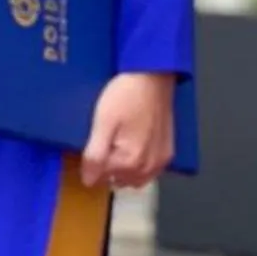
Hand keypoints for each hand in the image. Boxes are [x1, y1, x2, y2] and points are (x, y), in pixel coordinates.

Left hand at [81, 72, 175, 189]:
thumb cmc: (128, 93)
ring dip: (124, 169)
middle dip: (109, 167)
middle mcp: (148, 166)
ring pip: (134, 179)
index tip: (95, 142)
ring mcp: (160, 160)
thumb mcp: (102, 122)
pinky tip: (135, 144)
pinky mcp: (168, 151)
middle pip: (117, 181)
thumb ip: (94, 156)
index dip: (92, 161)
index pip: (99, 178)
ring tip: (121, 142)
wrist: (154, 74)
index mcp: (131, 161)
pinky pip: (149, 170)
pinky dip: (139, 164)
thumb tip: (89, 180)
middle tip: (108, 140)